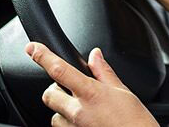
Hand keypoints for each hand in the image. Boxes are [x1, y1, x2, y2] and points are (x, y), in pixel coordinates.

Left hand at [26, 42, 158, 126]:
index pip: (59, 70)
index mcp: (91, 93)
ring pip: (54, 115)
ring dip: (63, 111)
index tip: (32, 48)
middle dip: (55, 90)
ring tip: (82, 112)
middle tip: (70, 90)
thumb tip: (95, 55)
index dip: (43, 57)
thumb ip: (104, 72)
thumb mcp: (123, 92)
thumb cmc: (135, 122)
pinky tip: (85, 123)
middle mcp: (79, 111)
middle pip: (49, 95)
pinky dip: (69, 125)